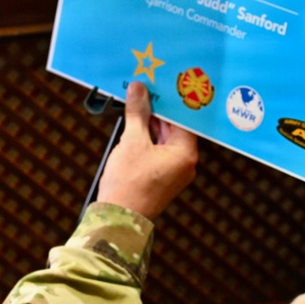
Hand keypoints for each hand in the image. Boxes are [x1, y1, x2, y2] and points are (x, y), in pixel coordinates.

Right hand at [96, 81, 197, 219]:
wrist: (118, 218)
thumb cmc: (129, 183)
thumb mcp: (132, 142)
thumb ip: (137, 113)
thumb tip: (138, 90)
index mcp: (186, 154)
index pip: (183, 119)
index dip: (171, 101)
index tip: (161, 86)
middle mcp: (185, 163)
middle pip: (175, 128)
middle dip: (159, 110)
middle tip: (146, 90)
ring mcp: (174, 171)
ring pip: (165, 139)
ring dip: (151, 123)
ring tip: (137, 104)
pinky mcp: (162, 176)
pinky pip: (158, 150)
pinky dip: (148, 138)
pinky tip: (135, 125)